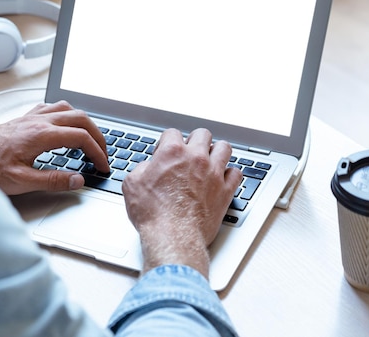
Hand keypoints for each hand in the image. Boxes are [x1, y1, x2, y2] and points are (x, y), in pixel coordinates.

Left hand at [0, 101, 109, 195]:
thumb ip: (53, 181)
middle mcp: (38, 122)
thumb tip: (78, 180)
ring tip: (88, 139)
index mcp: (41, 135)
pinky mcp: (22, 119)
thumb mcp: (22, 182)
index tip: (102, 165)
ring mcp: (30, 118)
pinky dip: (64, 115)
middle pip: (80, 118)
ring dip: (82, 122)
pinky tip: (61, 127)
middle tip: (102, 153)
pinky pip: (50, 108)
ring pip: (66, 108)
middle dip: (97, 135)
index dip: (97, 152)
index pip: (81, 138)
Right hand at [122, 128, 241, 276]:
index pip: (172, 133)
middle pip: (202, 134)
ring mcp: (213, 173)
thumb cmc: (153, 214)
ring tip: (210, 159)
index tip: (165, 151)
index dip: (167, 141)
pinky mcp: (225, 190)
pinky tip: (222, 178)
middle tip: (189, 151)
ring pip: (224, 148)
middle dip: (195, 140)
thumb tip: (148, 167)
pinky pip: (236, 173)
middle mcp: (195, 158)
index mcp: (172, 153)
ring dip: (216, 151)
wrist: (172, 236)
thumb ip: (142, 169)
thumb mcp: (132, 185)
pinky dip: (230, 174)